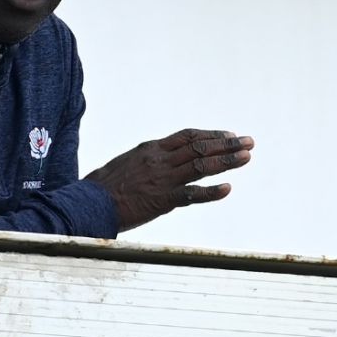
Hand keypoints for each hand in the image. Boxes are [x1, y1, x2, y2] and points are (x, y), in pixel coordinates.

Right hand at [85, 128, 252, 231]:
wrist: (88, 201)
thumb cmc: (102, 186)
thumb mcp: (126, 164)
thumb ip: (147, 161)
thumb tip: (159, 159)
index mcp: (150, 149)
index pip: (187, 137)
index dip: (211, 135)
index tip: (229, 135)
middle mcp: (159, 160)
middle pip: (200, 147)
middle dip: (227, 145)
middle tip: (248, 142)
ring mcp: (162, 179)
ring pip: (201, 166)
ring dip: (226, 161)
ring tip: (246, 158)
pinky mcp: (161, 199)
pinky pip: (191, 195)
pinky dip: (211, 192)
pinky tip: (227, 189)